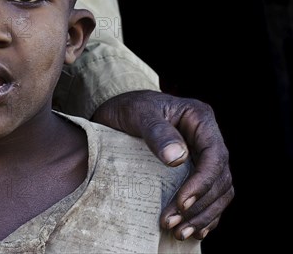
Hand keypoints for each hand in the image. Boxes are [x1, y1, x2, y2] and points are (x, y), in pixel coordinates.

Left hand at [93, 90, 233, 239]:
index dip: (202, 183)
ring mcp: (203, 155)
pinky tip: (194, 230)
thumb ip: (156, 132)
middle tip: (172, 224)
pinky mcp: (195, 170)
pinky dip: (205, 215)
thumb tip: (177, 158)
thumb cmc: (129, 107)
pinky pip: (211, 196)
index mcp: (200, 119)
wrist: (120, 110)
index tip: (182, 203)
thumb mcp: (138, 113)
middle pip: (219, 178)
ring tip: (179, 233)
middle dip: (199, 206)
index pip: (214, 156)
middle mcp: (207, 138)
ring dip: (203, 216)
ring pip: (219, 192)